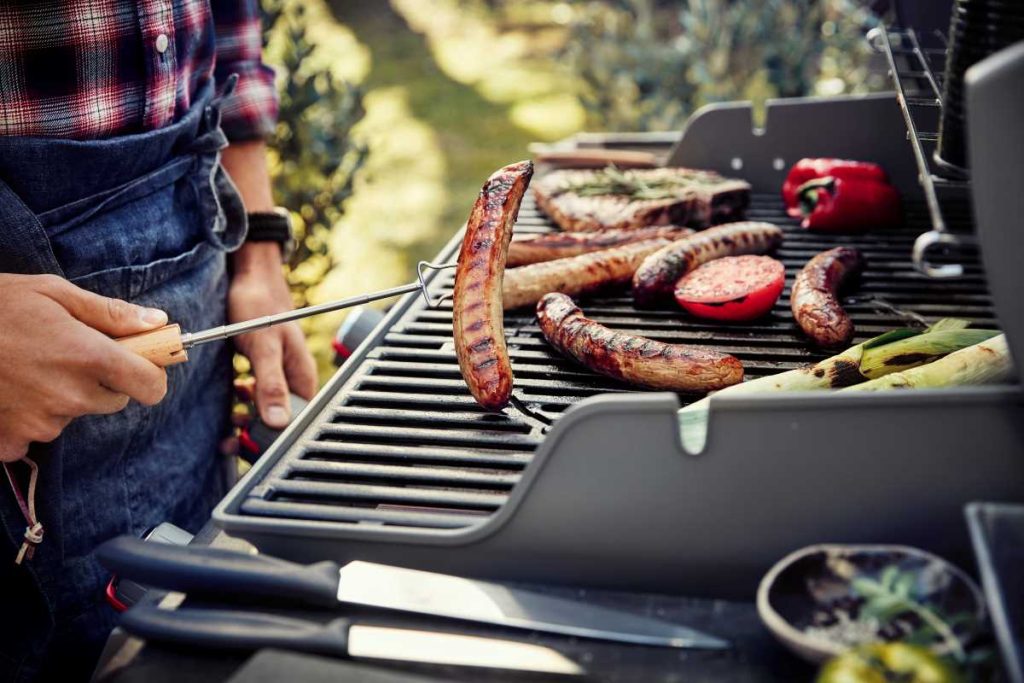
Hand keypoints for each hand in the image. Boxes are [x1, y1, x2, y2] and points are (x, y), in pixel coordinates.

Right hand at [0, 274, 168, 461]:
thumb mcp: (53, 292)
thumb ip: (110, 313)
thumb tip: (158, 322)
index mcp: (88, 357)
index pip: (150, 387)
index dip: (150, 375)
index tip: (141, 364)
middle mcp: (70, 396)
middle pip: (113, 401)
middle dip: (102, 381)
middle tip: (67, 354)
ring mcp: (40, 422)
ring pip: (74, 414)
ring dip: (62, 397)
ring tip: (27, 367)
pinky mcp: (10, 440)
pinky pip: (35, 434)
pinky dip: (27, 417)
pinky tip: (8, 391)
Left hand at [228, 243, 316, 428]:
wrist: (249, 276)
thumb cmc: (259, 304)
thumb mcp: (264, 346)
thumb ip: (270, 384)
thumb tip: (278, 421)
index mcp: (302, 375)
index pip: (298, 418)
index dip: (276, 436)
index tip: (251, 443)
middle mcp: (294, 377)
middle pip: (284, 418)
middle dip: (260, 432)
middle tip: (234, 440)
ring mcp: (280, 372)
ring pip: (270, 409)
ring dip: (251, 420)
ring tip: (231, 424)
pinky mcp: (265, 368)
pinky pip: (259, 395)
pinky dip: (246, 404)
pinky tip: (235, 400)